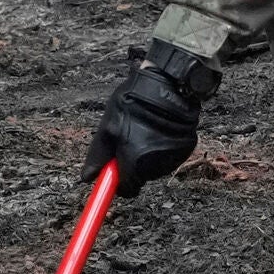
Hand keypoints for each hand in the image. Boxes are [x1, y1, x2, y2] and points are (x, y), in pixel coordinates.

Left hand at [88, 39, 220, 193]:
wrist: (168, 83)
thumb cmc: (134, 102)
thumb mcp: (107, 127)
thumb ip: (98, 156)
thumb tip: (87, 178)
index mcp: (134, 163)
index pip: (126, 190)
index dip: (119, 183)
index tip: (116, 173)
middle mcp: (155, 166)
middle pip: (140, 177)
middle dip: (133, 164)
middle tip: (129, 138)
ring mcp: (173, 157)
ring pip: (154, 166)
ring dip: (148, 153)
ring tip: (145, 128)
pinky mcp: (186, 148)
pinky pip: (169, 155)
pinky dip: (162, 146)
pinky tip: (160, 127)